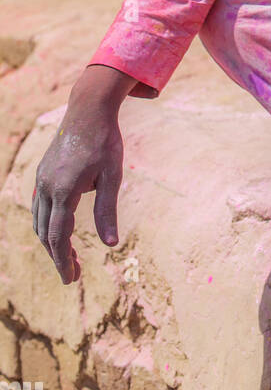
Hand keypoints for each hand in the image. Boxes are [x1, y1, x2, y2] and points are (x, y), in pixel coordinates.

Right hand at [32, 70, 130, 283]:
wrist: (88, 110)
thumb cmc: (104, 142)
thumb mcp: (112, 176)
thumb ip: (107, 211)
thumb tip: (111, 244)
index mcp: (64, 191)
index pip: (58, 237)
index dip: (63, 261)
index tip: (71, 279)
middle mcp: (47, 187)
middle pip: (45, 234)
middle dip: (58, 256)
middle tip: (74, 274)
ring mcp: (42, 180)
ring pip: (39, 222)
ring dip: (51, 242)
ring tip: (70, 257)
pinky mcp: (43, 173)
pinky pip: (39, 207)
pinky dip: (47, 225)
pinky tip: (62, 230)